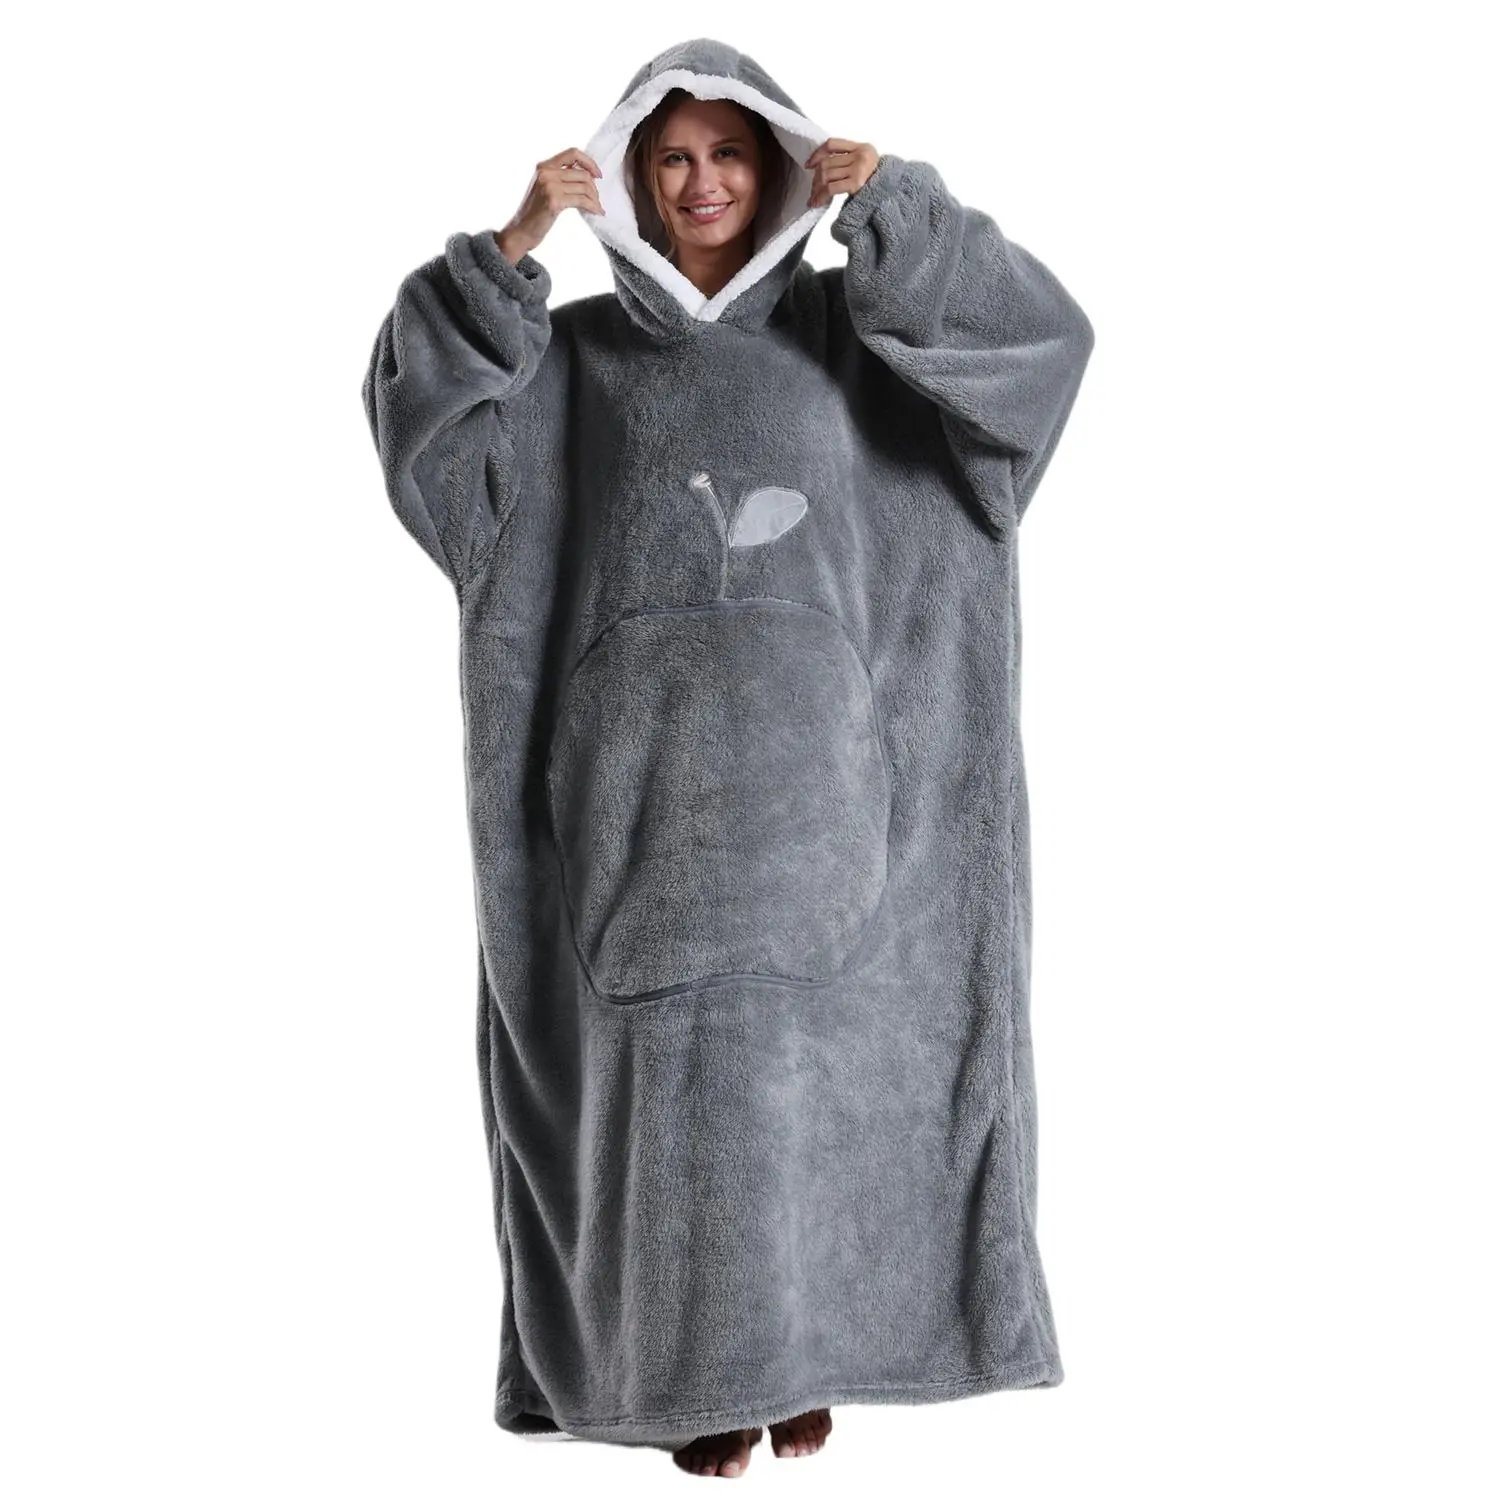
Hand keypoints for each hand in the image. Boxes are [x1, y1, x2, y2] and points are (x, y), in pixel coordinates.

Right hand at [495, 147, 603, 262]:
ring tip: (596, 207)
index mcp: (544, 166)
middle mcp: (546, 172)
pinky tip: (597, 212)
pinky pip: (582, 200)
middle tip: (596, 200)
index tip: (597, 174)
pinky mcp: (555, 201)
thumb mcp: (545, 188)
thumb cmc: (535, 213)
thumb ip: (560, 178)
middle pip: (582, 173)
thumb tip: (587, 176)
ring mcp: (550, 186)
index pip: (573, 153)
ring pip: (584, 186)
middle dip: (594, 188)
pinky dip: (593, 207)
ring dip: (595, 199)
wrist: (521, 230)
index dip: (589, 162)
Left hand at [804, 138, 879, 208]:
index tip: (809, 164)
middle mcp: (860, 155)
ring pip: (826, 174)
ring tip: (814, 198)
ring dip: (816, 188)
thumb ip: (850, 161)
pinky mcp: (856, 184)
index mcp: (862, 147)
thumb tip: (822, 169)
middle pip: (827, 162)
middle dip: (816, 177)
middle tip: (813, 189)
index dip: (817, 153)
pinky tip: (815, 203)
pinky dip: (819, 196)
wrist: (894, 197)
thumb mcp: (868, 165)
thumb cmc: (879, 185)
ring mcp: (859, 169)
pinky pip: (830, 188)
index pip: (833, 144)